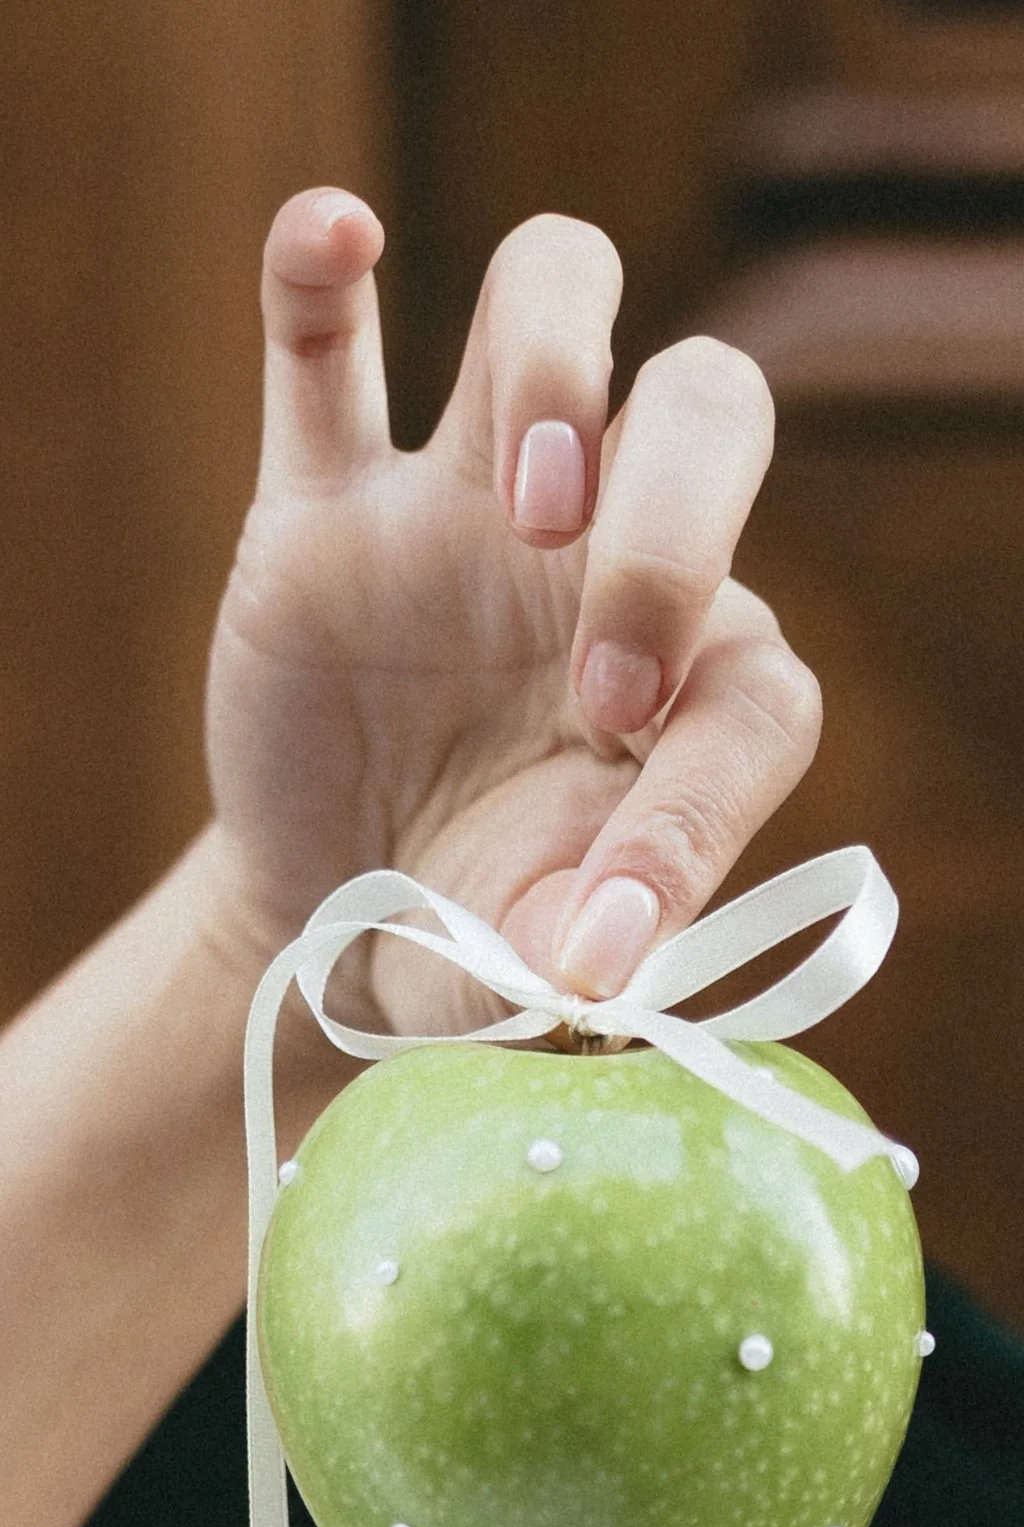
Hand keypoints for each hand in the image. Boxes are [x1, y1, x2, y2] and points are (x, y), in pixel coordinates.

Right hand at [204, 188, 819, 1042]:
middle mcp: (604, 561)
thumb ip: (577, 953)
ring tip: (525, 501)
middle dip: (675, 523)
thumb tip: (608, 956)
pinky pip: (324, 350)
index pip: (761, 691)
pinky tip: (339, 237)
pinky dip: (319, 278)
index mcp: (692, 687)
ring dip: (556, 367)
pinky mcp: (326, 501)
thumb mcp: (523, 969)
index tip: (614, 921)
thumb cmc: (467, 929)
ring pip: (551, 303)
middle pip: (708, 410)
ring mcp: (463, 509)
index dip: (709, 803)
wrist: (331, 910)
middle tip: (599, 683)